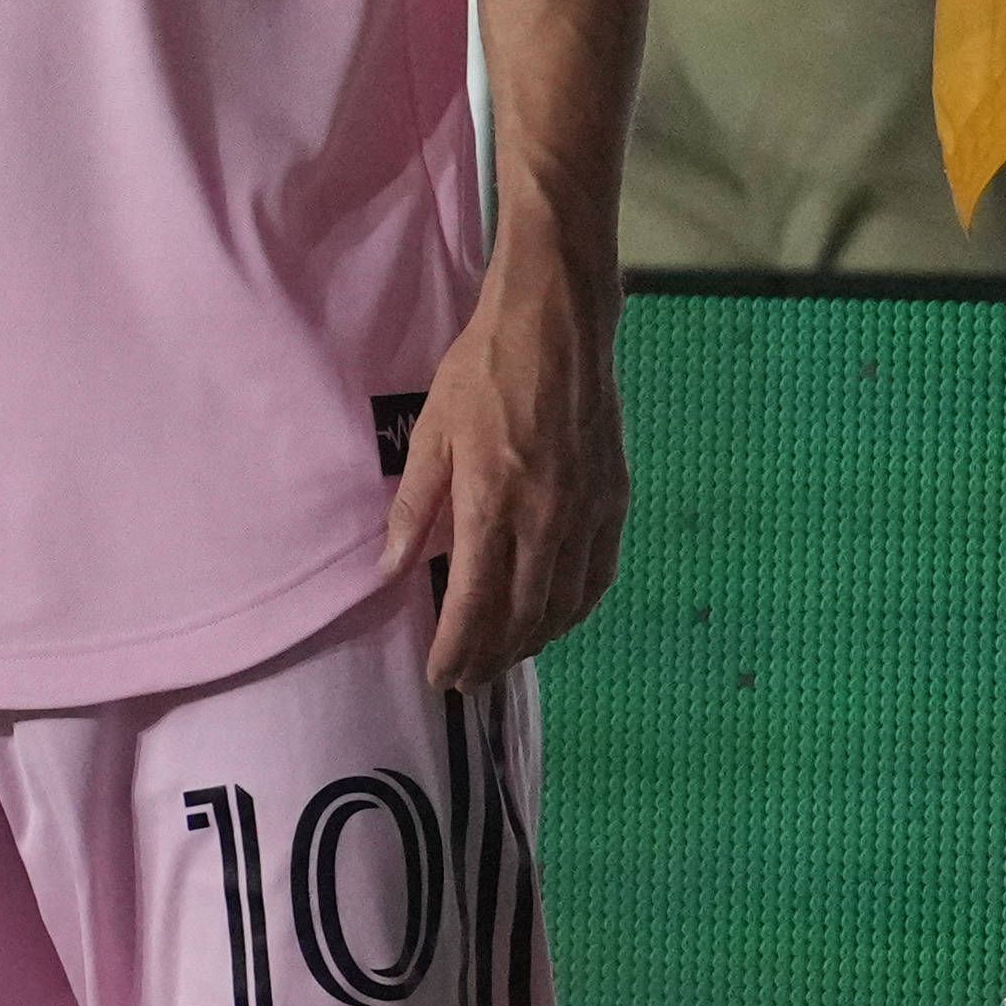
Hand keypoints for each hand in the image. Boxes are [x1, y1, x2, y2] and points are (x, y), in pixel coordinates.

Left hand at [385, 258, 620, 687]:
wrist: (558, 325)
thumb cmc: (483, 371)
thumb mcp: (431, 435)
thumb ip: (414, 511)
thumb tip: (390, 571)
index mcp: (493, 504)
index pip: (474, 605)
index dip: (455, 650)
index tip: (438, 677)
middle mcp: (547, 520)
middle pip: (521, 617)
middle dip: (491, 658)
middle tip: (466, 680)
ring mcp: (587, 513)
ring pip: (564, 605)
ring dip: (533, 642)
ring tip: (503, 659)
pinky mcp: (615, 500)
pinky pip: (600, 575)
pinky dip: (576, 609)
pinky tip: (557, 620)